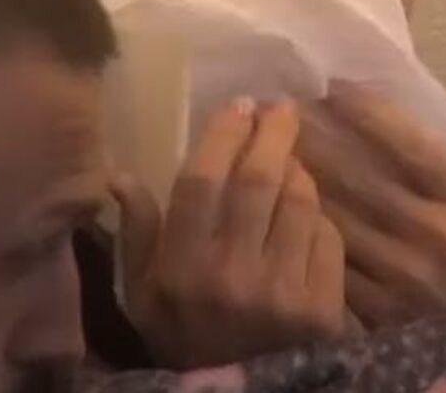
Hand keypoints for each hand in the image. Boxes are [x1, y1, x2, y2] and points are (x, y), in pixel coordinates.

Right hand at [112, 98, 347, 368]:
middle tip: (279, 108)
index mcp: (181, 268)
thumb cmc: (186, 340)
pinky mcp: (324, 309)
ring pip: (299, 202)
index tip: (238, 105)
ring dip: (298, 169)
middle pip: (258, 180)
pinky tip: (307, 212)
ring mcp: (282, 293)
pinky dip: (319, 216)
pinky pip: (327, 236)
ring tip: (291, 157)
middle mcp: (232, 276)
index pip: (202, 180)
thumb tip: (117, 173)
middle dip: (272, 133)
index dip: (223, 134)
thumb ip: (136, 234)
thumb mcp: (144, 296)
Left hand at [298, 80, 445, 327]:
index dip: (368, 113)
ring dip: (297, 181)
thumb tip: (384, 122)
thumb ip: (444, 177)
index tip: (333, 87)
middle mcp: (435, 235)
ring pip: (335, 217)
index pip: (410, 146)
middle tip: (280, 110)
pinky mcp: (376, 311)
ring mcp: (403, 276)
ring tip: (268, 150)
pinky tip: (277, 210)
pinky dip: (302, 232)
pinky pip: (328, 262)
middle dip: (315, 140)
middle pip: (360, 177)